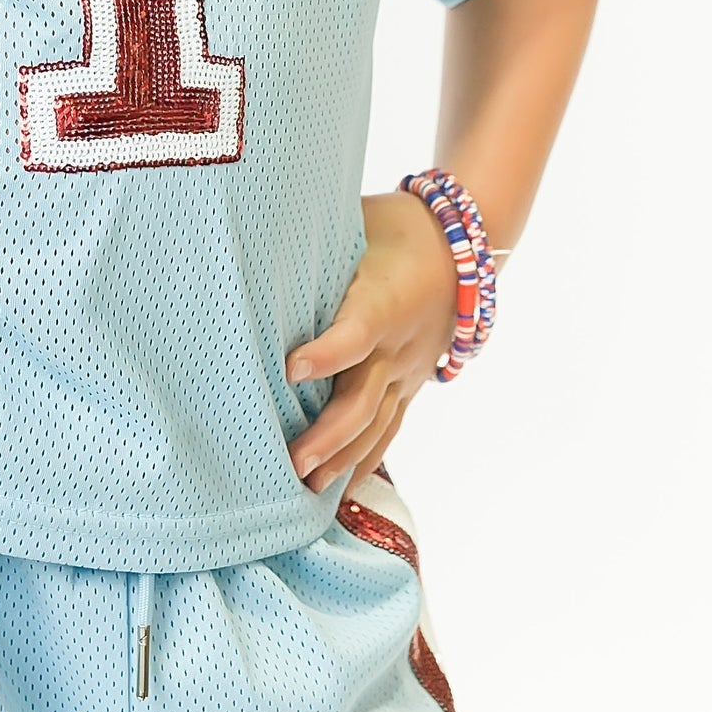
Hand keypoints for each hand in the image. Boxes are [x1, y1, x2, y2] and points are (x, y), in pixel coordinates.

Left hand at [283, 190, 459, 492]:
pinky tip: (340, 492)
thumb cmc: (393, 225)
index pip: (356, 333)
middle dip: (329, 433)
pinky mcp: (411, 384)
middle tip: (292, 460)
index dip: (326, 354)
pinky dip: (365, 460)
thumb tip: (249, 234)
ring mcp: (408, 370)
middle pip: (365, 397)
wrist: (462, 242)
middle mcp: (399, 343)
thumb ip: (310, 241)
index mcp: (384, 300)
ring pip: (379, 424)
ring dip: (344, 458)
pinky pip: (389, 429)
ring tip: (309, 487)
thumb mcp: (355, 220)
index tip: (289, 369)